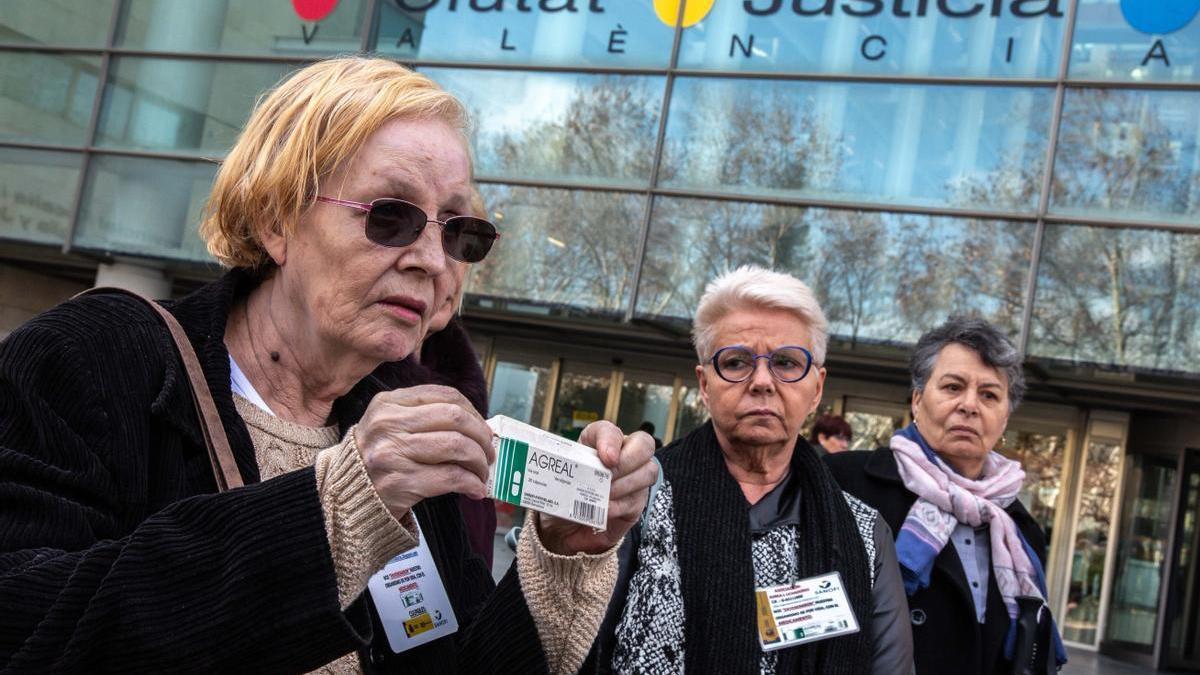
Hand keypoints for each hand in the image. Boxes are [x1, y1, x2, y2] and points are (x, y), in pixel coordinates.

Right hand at [355, 385, 494, 520]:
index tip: (482, 428)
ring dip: (479, 462)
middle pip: (455, 418)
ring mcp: (394, 453)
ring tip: (482, 473)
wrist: (343, 497)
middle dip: (481, 436)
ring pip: (457, 446)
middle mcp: (389, 424)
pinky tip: (475, 489)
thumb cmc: (374, 460)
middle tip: (489, 452)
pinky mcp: (401, 482)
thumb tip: (477, 424)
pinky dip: (471, 483)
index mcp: (388, 404)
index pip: (444, 396)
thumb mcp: (387, 425)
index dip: (473, 412)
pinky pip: (451, 477)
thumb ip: (424, 416)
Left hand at [537, 421, 657, 554]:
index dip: (610, 440)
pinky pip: (638, 498)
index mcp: (597, 443)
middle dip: (627, 461)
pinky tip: (605, 510)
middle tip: (609, 476)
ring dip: (625, 484)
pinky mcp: (636, 501)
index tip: (606, 457)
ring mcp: (633, 478)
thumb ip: (564, 474)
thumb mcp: (556, 481)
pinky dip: (620, 505)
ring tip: (605, 495)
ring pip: (648, 470)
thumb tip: (567, 473)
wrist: (564, 530)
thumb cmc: (562, 498)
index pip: (609, 430)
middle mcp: (621, 455)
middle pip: (643, 444)